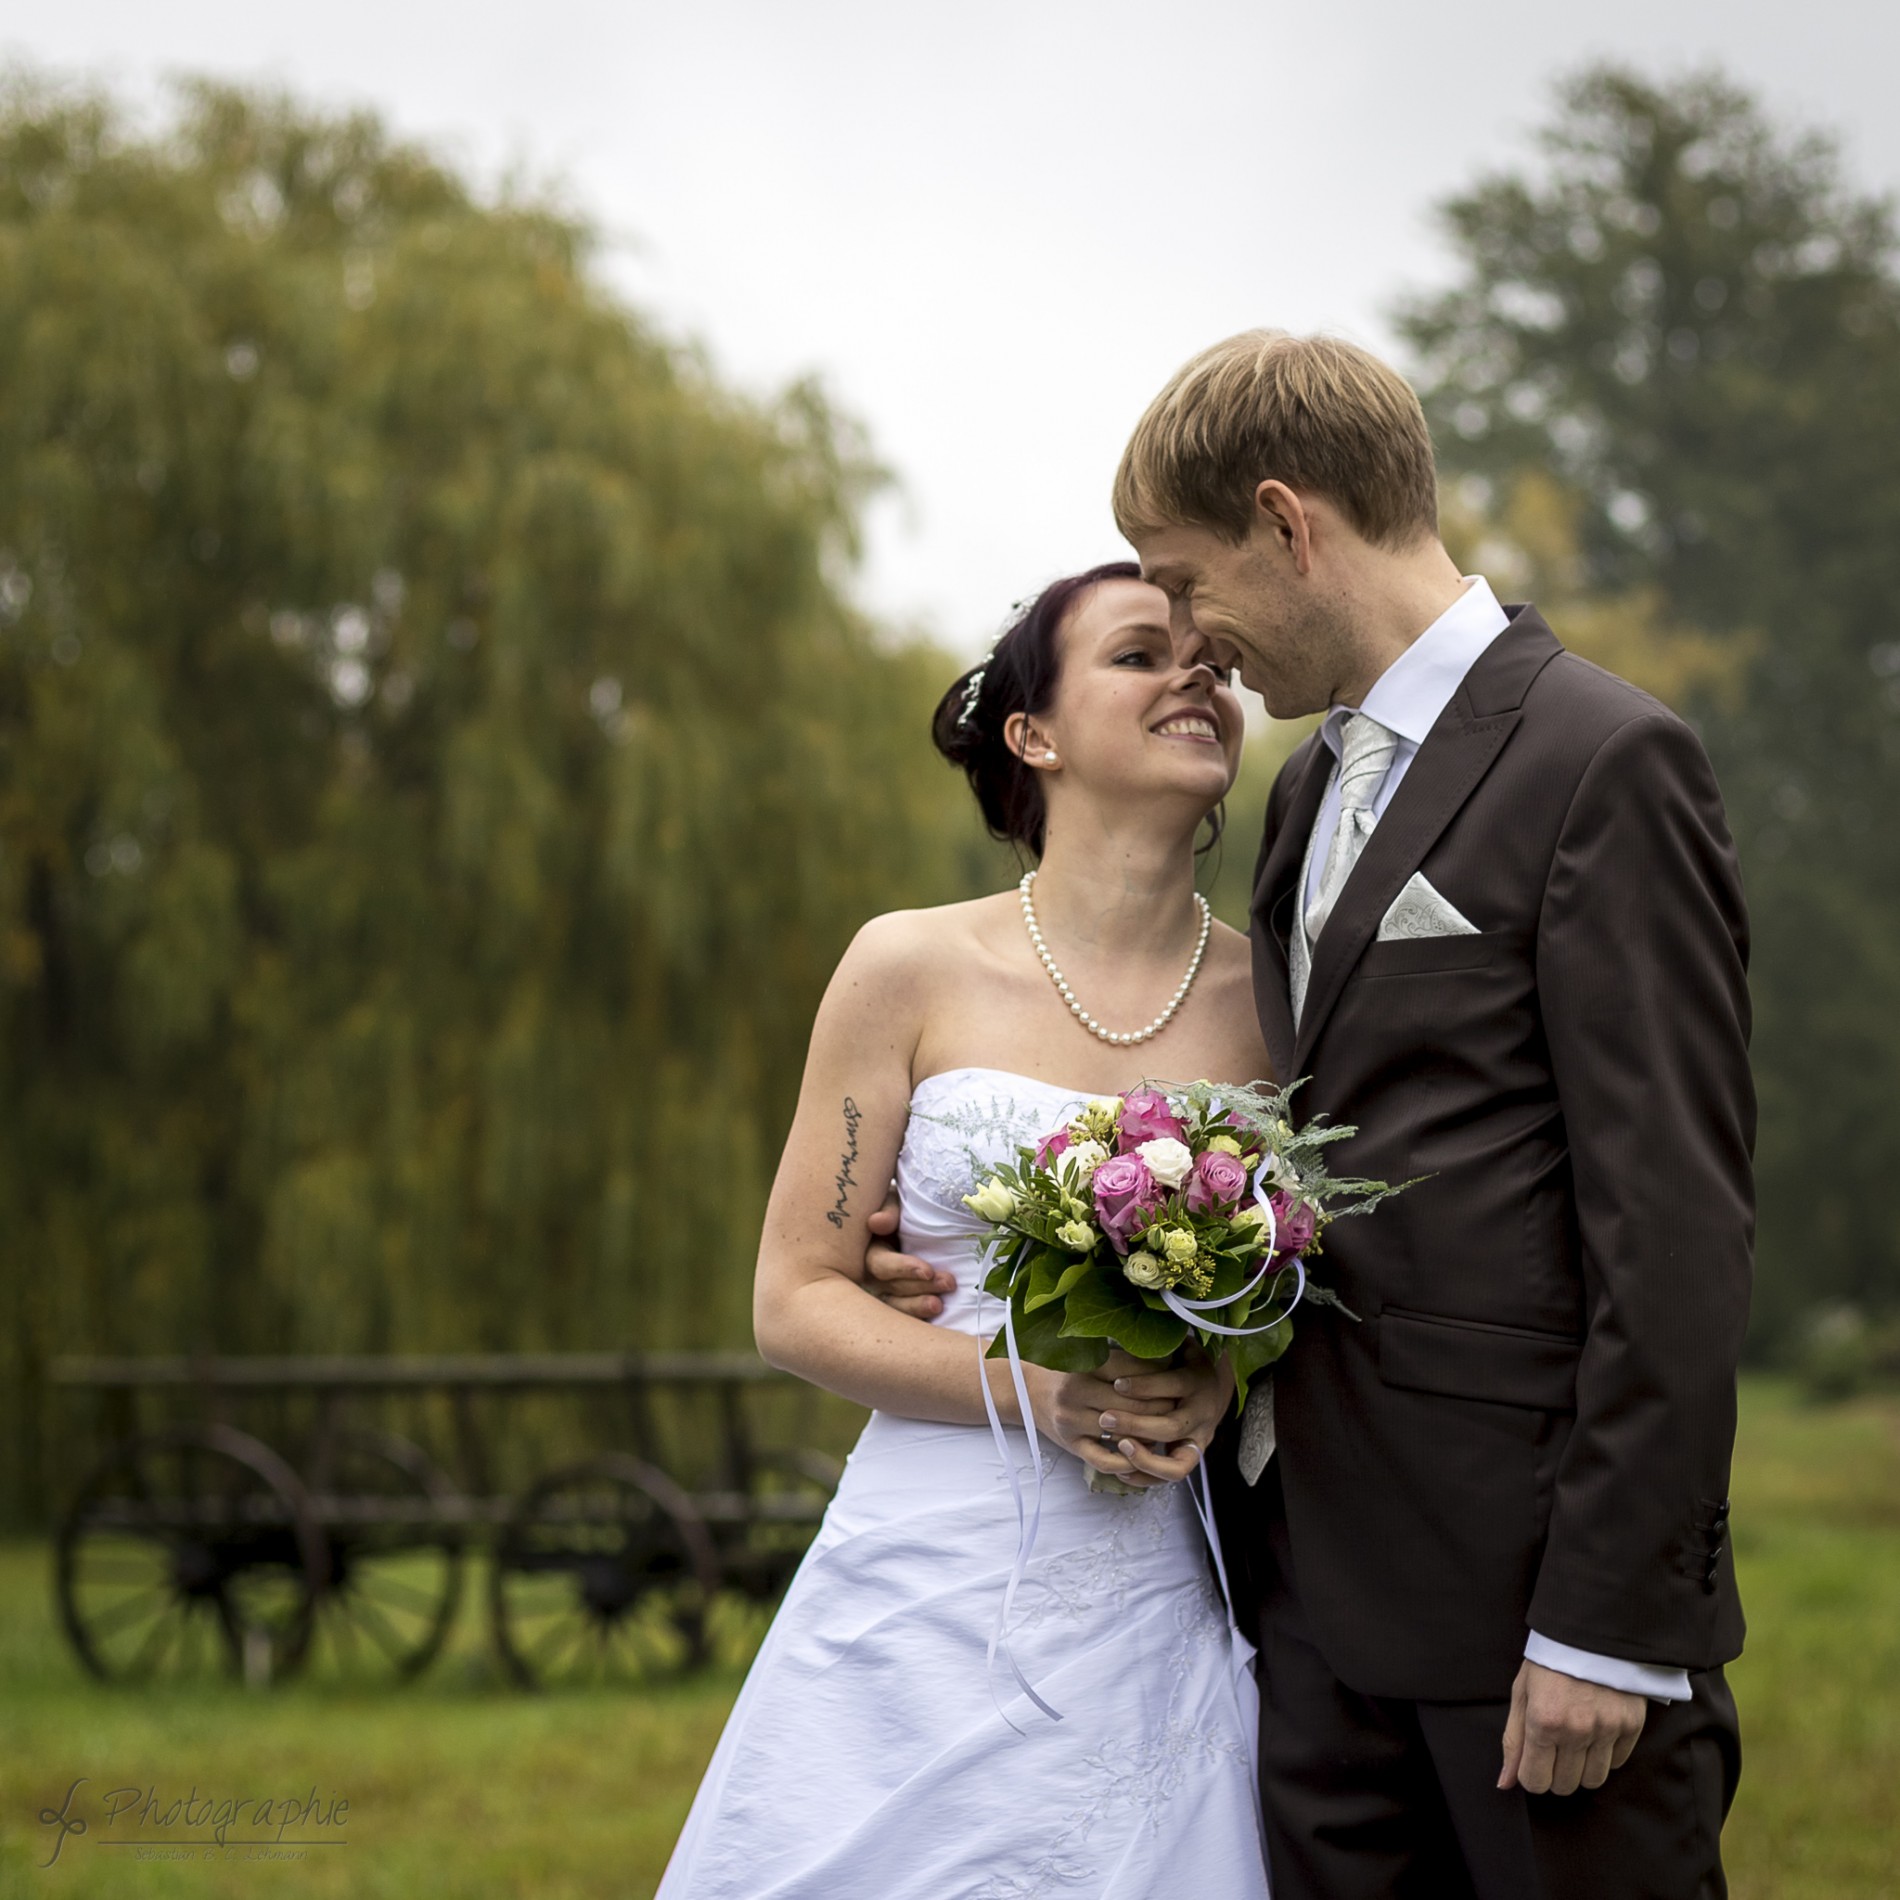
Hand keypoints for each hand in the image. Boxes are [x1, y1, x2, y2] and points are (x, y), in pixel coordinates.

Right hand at [861, 1188, 955, 1319]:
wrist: (906, 1220)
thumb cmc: (898, 1209)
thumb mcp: (891, 1201)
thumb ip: (888, 1209)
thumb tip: (877, 1223)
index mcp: (868, 1251)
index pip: (881, 1265)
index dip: (902, 1269)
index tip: (928, 1271)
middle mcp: (872, 1278)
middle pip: (893, 1289)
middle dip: (920, 1288)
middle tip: (949, 1283)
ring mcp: (885, 1294)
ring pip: (898, 1308)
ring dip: (919, 1307)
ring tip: (940, 1306)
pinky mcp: (901, 1303)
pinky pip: (908, 1318)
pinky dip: (921, 1319)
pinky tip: (939, 1317)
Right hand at [1024, 1348, 1231, 1488]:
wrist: (1028, 1393)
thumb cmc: (1068, 1375)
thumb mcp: (1089, 1360)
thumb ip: (1121, 1360)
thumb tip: (1168, 1360)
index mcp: (1083, 1367)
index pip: (1129, 1372)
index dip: (1156, 1377)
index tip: (1176, 1379)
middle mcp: (1075, 1392)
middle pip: (1128, 1404)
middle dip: (1158, 1407)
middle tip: (1179, 1407)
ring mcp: (1072, 1421)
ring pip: (1119, 1432)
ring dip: (1145, 1436)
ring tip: (1166, 1431)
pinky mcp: (1071, 1445)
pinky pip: (1102, 1459)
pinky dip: (1124, 1462)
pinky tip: (1141, 1458)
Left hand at [1498, 1660, 1646, 1795]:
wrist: (1590, 1633)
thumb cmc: (1549, 1662)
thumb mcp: (1521, 1693)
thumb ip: (1513, 1740)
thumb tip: (1506, 1782)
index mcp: (1543, 1721)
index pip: (1535, 1780)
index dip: (1531, 1776)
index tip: (1533, 1763)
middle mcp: (1576, 1730)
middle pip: (1565, 1786)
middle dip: (1555, 1775)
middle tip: (1555, 1750)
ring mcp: (1606, 1730)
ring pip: (1593, 1781)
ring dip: (1582, 1769)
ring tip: (1576, 1743)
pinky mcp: (1631, 1726)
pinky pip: (1617, 1763)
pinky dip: (1605, 1756)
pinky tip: (1596, 1733)